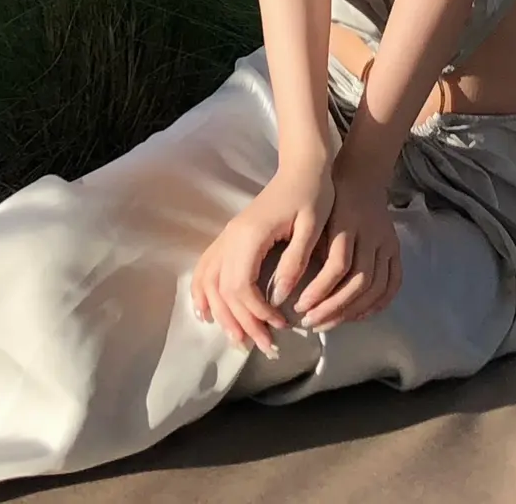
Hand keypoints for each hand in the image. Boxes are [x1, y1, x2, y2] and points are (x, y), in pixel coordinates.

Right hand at [191, 158, 333, 355]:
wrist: (303, 167)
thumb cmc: (312, 194)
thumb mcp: (311, 228)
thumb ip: (295, 262)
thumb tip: (279, 298)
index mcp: (250, 235)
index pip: (240, 286)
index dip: (257, 313)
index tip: (281, 326)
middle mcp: (232, 237)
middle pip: (224, 291)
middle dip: (242, 323)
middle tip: (266, 347)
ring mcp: (228, 236)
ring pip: (211, 283)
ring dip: (223, 315)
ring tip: (240, 340)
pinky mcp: (231, 236)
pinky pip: (207, 267)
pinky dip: (203, 292)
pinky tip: (206, 312)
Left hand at [291, 158, 401, 331]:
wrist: (363, 175)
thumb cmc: (332, 197)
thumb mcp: (316, 215)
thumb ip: (310, 248)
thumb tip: (291, 286)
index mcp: (348, 221)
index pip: (337, 265)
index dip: (319, 290)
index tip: (299, 306)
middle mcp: (372, 233)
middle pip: (359, 280)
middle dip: (333, 307)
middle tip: (310, 322)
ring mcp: (387, 241)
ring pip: (375, 286)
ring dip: (351, 311)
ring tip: (327, 324)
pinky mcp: (396, 249)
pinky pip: (393, 283)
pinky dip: (377, 304)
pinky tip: (357, 316)